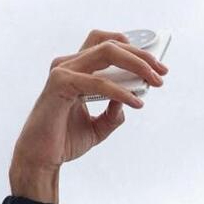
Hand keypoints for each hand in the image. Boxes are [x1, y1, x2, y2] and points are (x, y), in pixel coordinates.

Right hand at [9, 30, 167, 203]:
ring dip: (135, 66)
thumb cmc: (64, 140)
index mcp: (76, 69)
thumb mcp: (98, 127)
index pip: (107, 45)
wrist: (42, 159)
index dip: (133, 50)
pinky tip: (135, 102)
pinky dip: (120, 92)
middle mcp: (68, 64)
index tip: (157, 65)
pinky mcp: (60, 84)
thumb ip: (113, 113)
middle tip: (162, 71)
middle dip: (141, 55)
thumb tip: (131, 100)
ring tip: (154, 82)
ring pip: (107, 53)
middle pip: (111, 44)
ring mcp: (63, 71)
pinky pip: (99, 83)